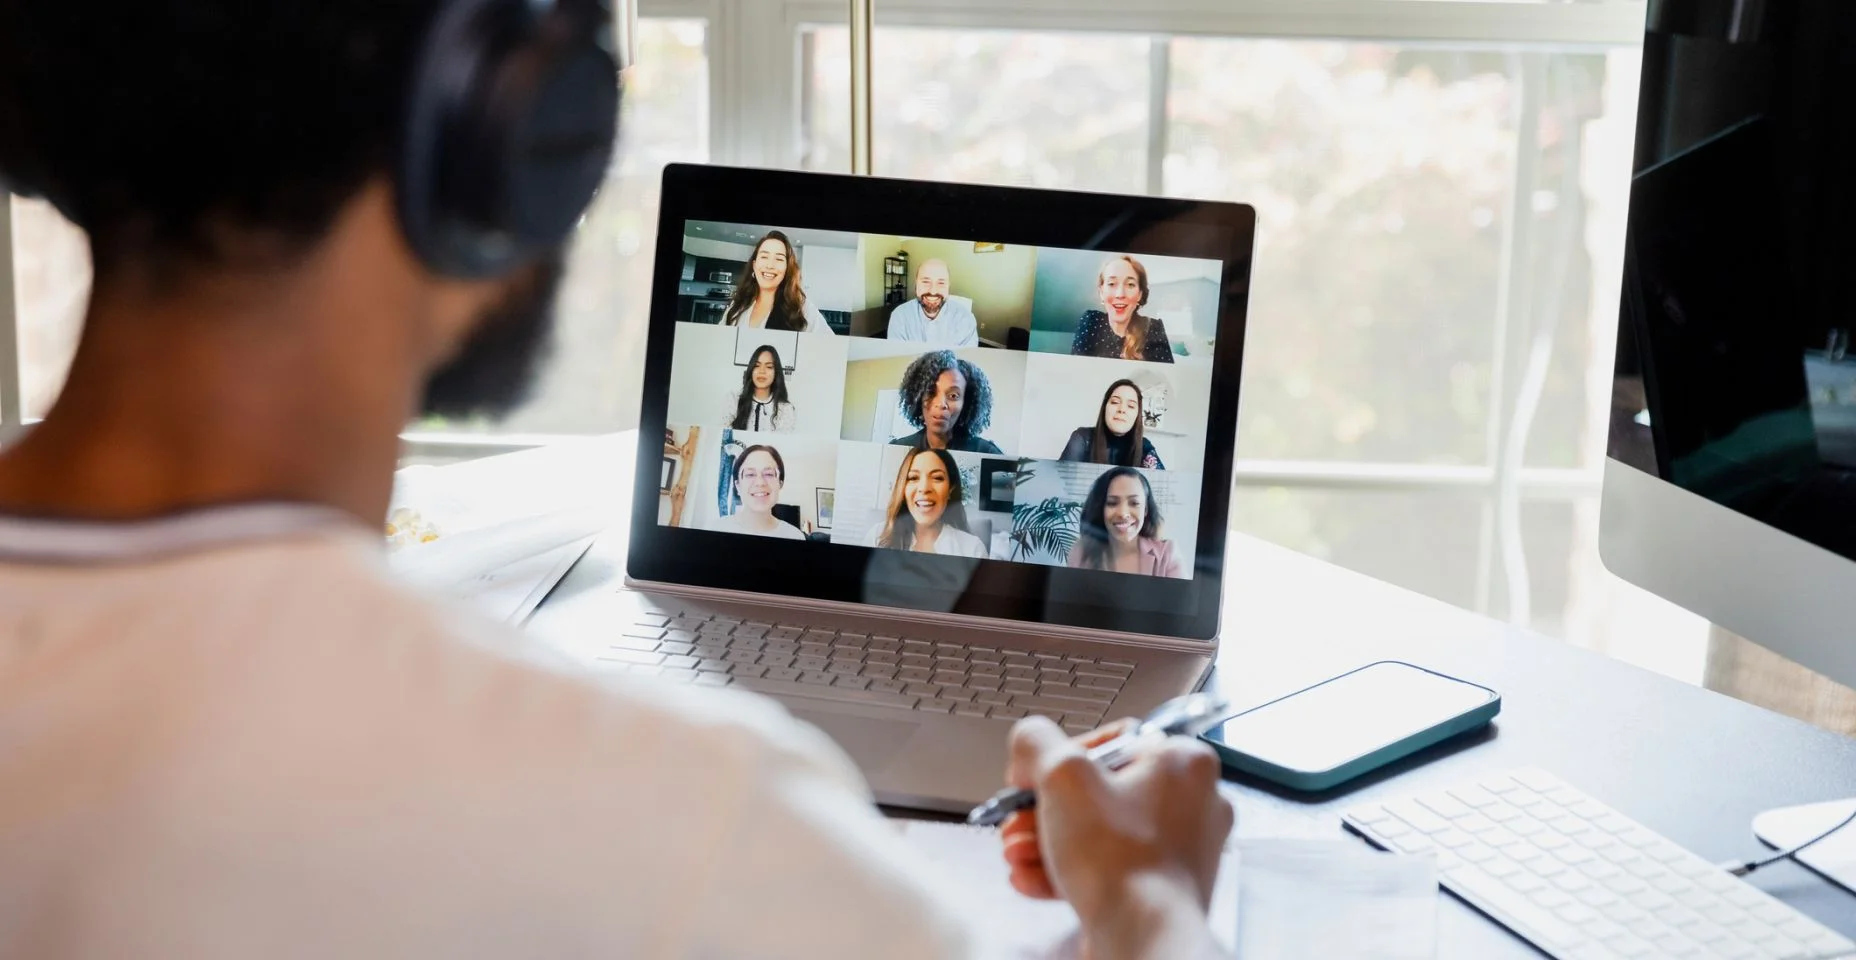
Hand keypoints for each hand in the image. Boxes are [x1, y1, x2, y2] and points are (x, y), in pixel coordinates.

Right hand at [998, 716, 1232, 935]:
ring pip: (1100, 834)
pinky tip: (1033, 878)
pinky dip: (1068, 871)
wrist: (1143, 936)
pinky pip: (1109, 869)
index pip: (1111, 740)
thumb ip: (1036, 743)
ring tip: (1018, 854)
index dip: (1060, 757)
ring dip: (1049, 842)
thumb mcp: (1062, 776)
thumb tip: (1029, 741)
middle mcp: (1193, 803)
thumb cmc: (1123, 861)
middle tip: (1019, 821)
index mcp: (1184, 762)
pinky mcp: (1164, 887)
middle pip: (1099, 792)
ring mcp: (1181, 849)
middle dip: (1046, 810)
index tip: (1034, 775)